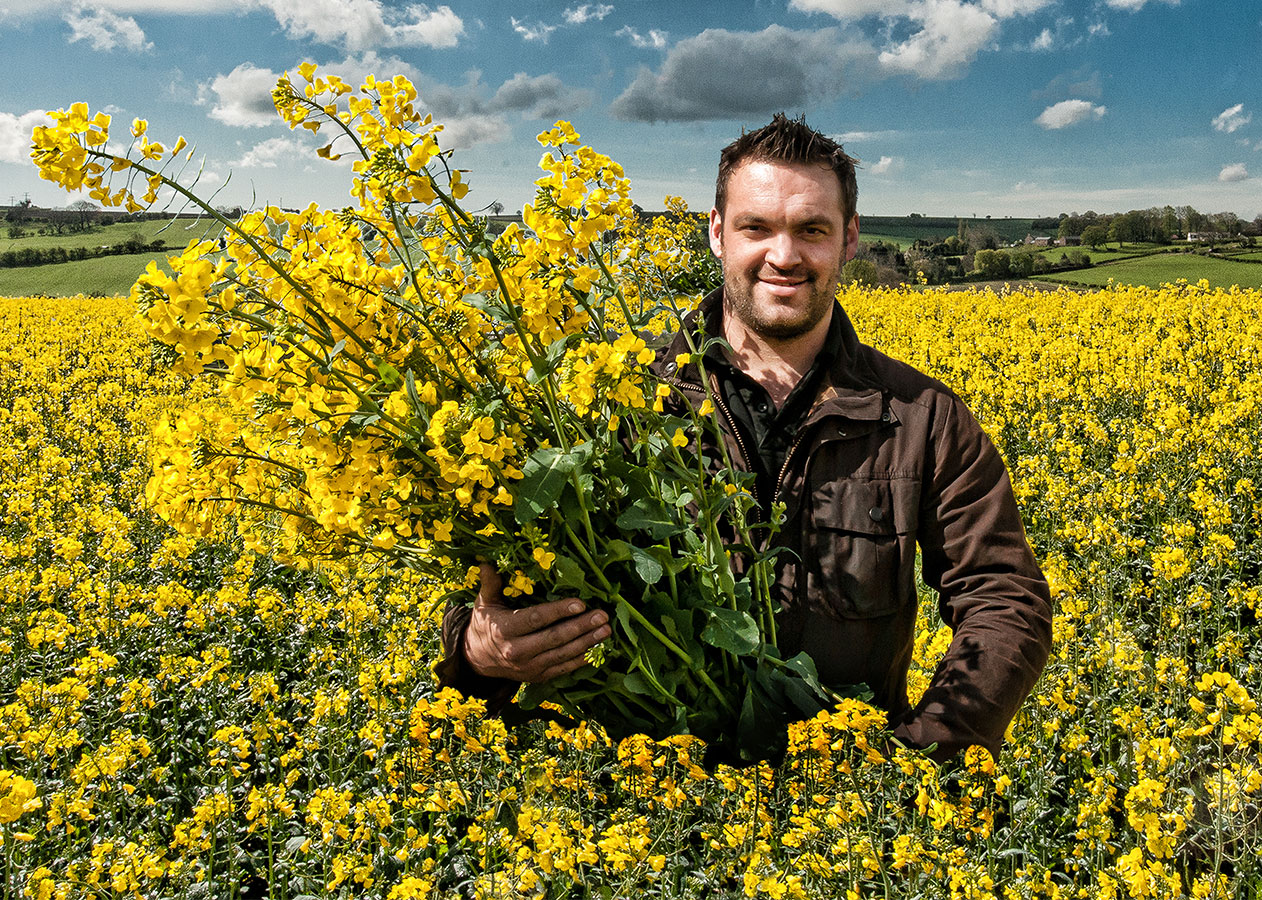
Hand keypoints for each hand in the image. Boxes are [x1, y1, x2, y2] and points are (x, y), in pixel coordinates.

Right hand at [463, 563, 610, 681]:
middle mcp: (517, 651)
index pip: (536, 619)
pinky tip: (597, 650)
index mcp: (504, 630)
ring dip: (587, 643)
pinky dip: (581, 660)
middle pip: (554, 638)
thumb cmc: (485, 624)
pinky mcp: (538, 676)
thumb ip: (490, 583)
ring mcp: (529, 667)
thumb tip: (487, 562)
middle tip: (602, 615)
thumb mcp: (484, 603)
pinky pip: (563, 669)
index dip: (559, 611)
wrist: (478, 659)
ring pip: (563, 654)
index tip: (580, 603)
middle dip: (581, 627)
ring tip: (606, 630)